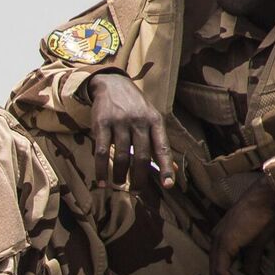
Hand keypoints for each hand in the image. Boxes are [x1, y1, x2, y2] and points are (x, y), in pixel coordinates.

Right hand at [89, 73, 174, 188]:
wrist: (111, 83)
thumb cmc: (135, 106)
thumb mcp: (151, 118)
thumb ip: (159, 143)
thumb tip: (173, 170)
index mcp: (155, 120)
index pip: (162, 147)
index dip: (166, 167)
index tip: (168, 185)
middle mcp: (139, 120)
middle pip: (141, 156)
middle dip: (140, 178)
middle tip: (137, 191)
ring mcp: (120, 121)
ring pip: (122, 156)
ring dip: (120, 175)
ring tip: (119, 184)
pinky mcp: (102, 123)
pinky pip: (102, 152)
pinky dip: (101, 169)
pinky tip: (102, 181)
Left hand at [212, 181, 274, 274]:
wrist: (266, 199)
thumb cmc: (264, 216)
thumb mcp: (257, 242)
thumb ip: (250, 258)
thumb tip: (249, 273)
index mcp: (222, 239)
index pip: (220, 265)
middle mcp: (216, 240)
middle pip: (215, 270)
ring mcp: (218, 241)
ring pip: (216, 272)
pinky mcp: (224, 243)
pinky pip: (221, 269)